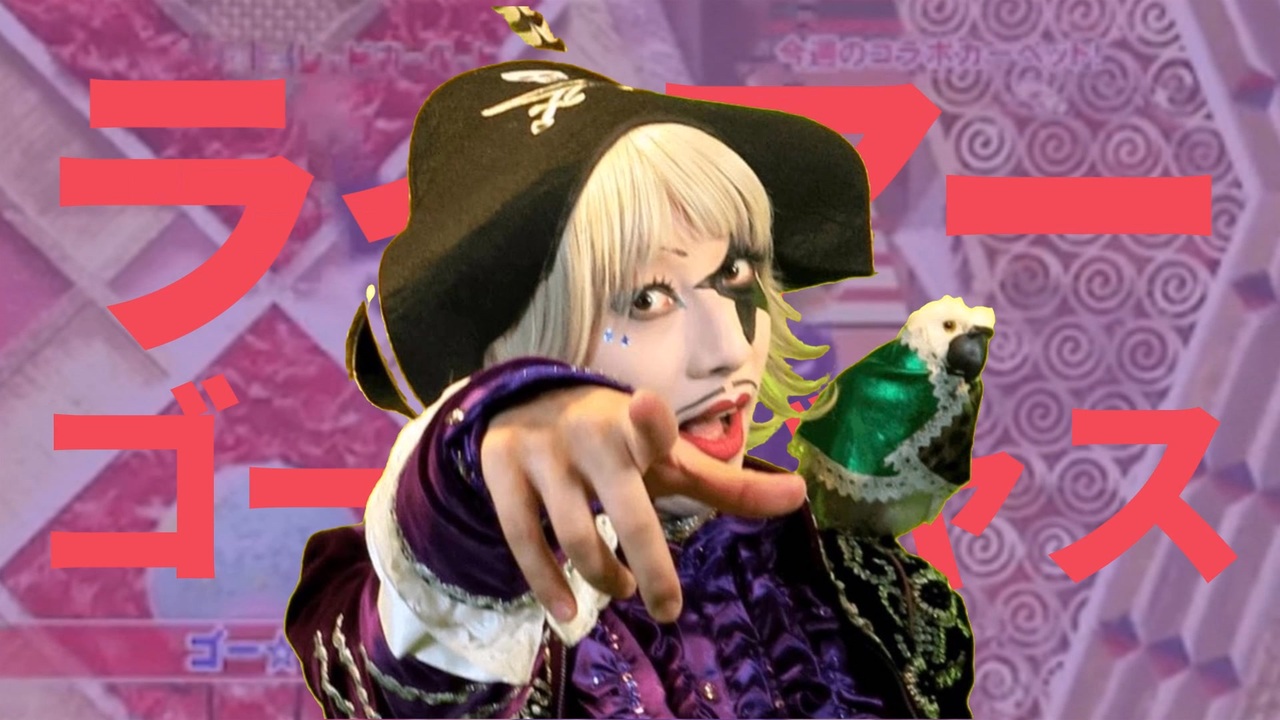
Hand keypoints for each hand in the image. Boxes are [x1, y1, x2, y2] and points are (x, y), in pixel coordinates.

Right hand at [480, 386, 805, 623]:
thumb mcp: (666, 458)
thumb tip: (800, 495)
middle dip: (651, 566)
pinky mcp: (503, 473)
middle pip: (625, 510)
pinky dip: (548, 585)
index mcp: (637, 426)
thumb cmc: (615, 440)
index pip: (650, 426)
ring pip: (576, 537)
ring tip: (622, 590)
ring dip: (606, 577)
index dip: (651, 420)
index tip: (648, 407)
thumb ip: (727, 485)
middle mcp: (590, 436)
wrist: (524, 404)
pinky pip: (523, 542)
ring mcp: (543, 455)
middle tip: (670, 609)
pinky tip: (568, 614)